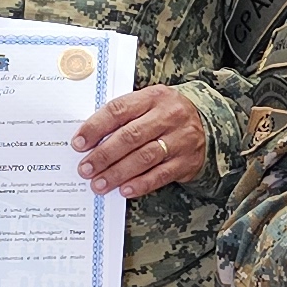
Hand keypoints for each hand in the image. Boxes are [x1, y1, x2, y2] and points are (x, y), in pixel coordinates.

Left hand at [75, 84, 208, 197]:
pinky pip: (161, 175)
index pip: (119, 110)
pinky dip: (141, 184)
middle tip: (85, 169)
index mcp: (154, 96)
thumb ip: (124, 116)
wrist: (208, 123)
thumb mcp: (149, 104)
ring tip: (99, 184)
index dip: (96, 127)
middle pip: (130, 136)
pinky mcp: (187, 161)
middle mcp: (168, 116)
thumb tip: (90, 139)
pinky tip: (124, 190)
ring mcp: (180, 139)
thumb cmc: (167, 114)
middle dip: (103, 155)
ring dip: (118, 173)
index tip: (78, 143)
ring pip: (144, 158)